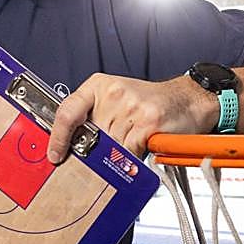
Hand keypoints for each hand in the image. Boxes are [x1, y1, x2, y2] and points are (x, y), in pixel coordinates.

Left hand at [48, 74, 211, 162]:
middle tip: (107, 152)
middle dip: (96, 152)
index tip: (55, 155)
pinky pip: (129, 153)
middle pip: (90, 137)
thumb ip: (94, 118)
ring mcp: (131, 107)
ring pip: (109, 148)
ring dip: (118, 155)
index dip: (58, 137)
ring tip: (132, 142)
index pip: (68, 111)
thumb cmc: (150, 103)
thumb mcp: (116, 100)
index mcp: (99, 86)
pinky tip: (142, 146)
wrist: (188, 99)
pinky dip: (133, 158)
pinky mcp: (148, 122)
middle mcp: (113, 93)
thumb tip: (71, 148)